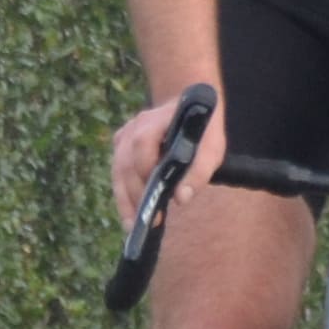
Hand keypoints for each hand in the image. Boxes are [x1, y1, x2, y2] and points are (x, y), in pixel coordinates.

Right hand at [112, 86, 220, 228]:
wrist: (190, 103)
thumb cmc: (202, 129)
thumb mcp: (211, 147)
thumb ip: (199, 171)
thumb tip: (181, 198)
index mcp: (156, 121)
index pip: (141, 146)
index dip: (146, 172)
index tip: (156, 202)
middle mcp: (135, 127)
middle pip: (125, 164)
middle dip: (134, 195)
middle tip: (145, 222)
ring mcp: (125, 135)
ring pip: (118, 170)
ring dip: (124, 199)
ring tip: (132, 225)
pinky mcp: (121, 145)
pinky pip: (118, 171)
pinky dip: (122, 192)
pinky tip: (129, 213)